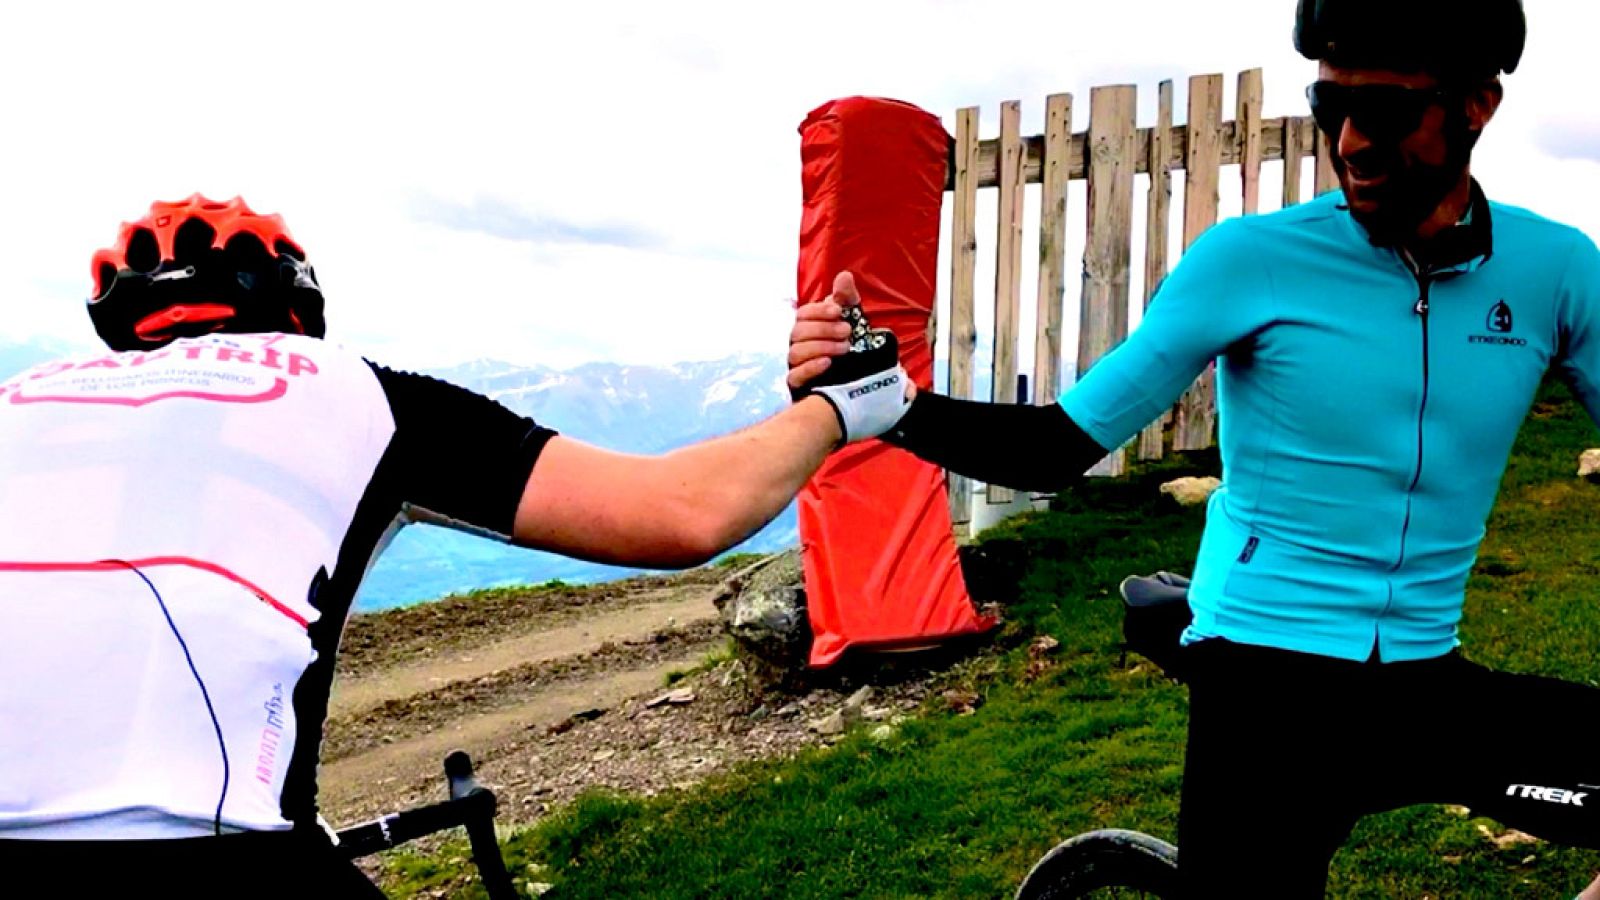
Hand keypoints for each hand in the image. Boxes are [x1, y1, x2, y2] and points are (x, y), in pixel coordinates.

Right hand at [789, 271, 914, 442]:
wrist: (866, 396)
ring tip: (844, 349)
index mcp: (810, 330)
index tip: (840, 311)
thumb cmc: (856, 359)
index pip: (803, 314)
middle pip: (797, 331)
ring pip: (795, 352)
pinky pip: (794, 377)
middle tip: (847, 332)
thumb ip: (848, 301)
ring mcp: (797, 369)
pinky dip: (810, 368)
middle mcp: (799, 348)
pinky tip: (828, 364)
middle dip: (823, 329)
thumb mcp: (856, 327)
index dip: (819, 311)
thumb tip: (844, 277)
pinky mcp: (799, 389)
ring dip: (821, 346)